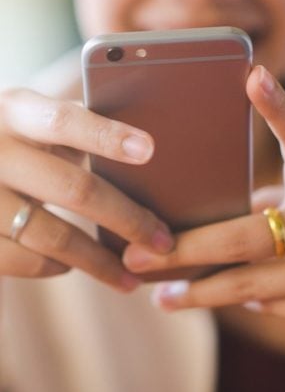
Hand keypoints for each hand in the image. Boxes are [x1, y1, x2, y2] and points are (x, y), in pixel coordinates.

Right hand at [0, 88, 172, 290]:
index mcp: (17, 113)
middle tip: (162, 242)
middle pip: (76, 189)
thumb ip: (72, 128)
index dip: (106, 136)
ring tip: (130, 278)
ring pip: (53, 236)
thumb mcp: (31, 122)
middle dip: (128, 220)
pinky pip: (23, 260)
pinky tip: (69, 266)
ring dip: (99, 262)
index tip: (148, 150)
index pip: (64, 121)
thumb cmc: (12, 143)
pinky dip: (53, 267)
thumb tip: (142, 149)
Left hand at [123, 66, 284, 324]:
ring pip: (252, 285)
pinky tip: (224, 298)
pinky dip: (245, 303)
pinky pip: (272, 308)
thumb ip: (267, 199)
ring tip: (163, 295)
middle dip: (184, 254)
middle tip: (137, 259)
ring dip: (204, 291)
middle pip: (243, 239)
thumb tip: (197, 221)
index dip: (278, 106)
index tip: (252, 75)